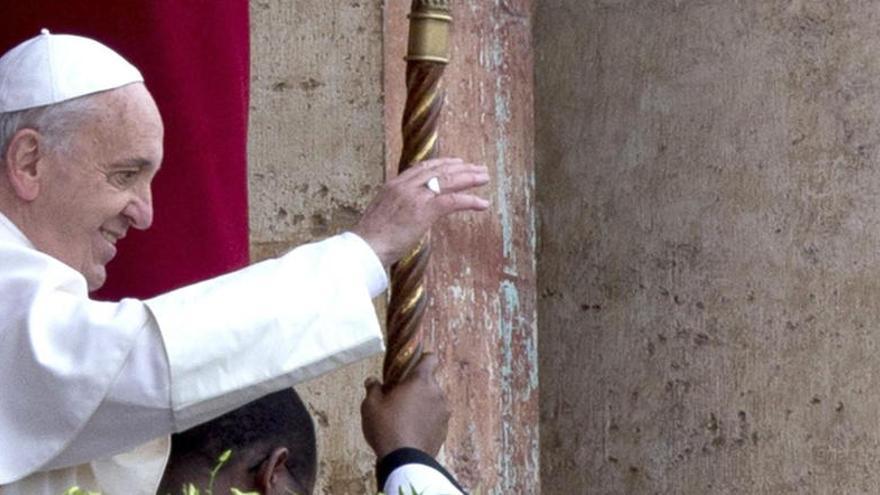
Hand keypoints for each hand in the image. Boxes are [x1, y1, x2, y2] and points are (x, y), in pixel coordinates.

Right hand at [352, 157, 489, 267]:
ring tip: (484, 178)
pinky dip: (470, 201)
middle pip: (438, 170)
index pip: (422, 168)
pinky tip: (482, 203)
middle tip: (477, 168)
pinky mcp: (423, 210)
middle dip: (460, 168)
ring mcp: (414, 196)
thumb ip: (396, 209)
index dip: (442, 163)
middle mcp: (404, 186)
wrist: (364, 249)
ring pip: (448, 180)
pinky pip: (452, 201)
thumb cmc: (370, 241)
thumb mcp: (382, 216)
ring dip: (469, 178)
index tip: (456, 162)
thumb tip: (405, 215)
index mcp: (393, 185)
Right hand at [361, 353, 450, 458]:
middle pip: (429, 382)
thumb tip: (372, 381)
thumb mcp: (371, 406)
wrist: (404, 460)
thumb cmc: (386, 427)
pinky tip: (411, 430)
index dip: (422, 359)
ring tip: (404, 418)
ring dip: (422, 404)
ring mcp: (443, 412)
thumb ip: (373, 389)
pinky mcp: (444, 430)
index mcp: (421, 381)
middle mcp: (437, 393)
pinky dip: (426, 420)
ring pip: (433, 400)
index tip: (410, 367)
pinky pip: (435, 418)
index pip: (430, 358)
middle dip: (416, 387)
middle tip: (399, 398)